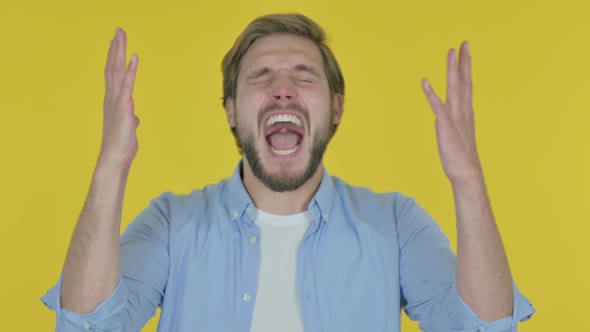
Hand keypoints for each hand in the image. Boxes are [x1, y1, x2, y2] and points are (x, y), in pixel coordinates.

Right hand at [99, 28, 139, 170]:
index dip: (114, 58)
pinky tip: (134, 58)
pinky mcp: (123, 107)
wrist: (115, 159)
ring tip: (121, 36)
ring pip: (117, 71)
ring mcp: (116, 101)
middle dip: (116, 48)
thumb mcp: (128, 129)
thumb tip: (134, 117)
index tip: (115, 43)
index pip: (113, 75)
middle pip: (113, 67)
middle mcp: (112, 98)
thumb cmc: (121, 146)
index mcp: (113, 102)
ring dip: (120, 52)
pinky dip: (130, 71)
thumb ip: (130, 119)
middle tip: (118, 31)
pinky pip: (127, 85)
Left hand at [422, 41, 482, 186]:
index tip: (467, 53)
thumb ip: (456, 124)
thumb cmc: (462, 158)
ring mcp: (455, 118)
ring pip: (454, 88)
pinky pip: (437, 106)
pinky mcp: (445, 126)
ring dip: (451, 69)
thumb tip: (450, 119)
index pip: (467, 86)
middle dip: (463, 62)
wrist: (466, 173)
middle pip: (464, 81)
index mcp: (466, 113)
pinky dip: (431, 94)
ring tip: (451, 52)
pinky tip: (425, 82)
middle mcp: (463, 112)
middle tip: (464, 43)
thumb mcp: (459, 136)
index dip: (466, 69)